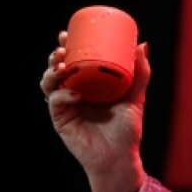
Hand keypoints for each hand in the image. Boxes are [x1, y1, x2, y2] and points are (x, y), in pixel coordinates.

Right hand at [40, 31, 148, 191]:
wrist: (120, 158)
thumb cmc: (127, 131)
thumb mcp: (135, 98)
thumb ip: (140, 74)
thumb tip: (142, 45)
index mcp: (89, 85)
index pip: (73, 61)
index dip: (66, 46)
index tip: (67, 33)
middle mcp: (74, 93)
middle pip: (57, 69)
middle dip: (55, 55)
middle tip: (63, 48)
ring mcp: (66, 106)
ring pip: (49, 83)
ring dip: (52, 72)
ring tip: (63, 65)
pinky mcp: (61, 120)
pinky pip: (55, 102)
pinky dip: (62, 94)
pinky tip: (74, 93)